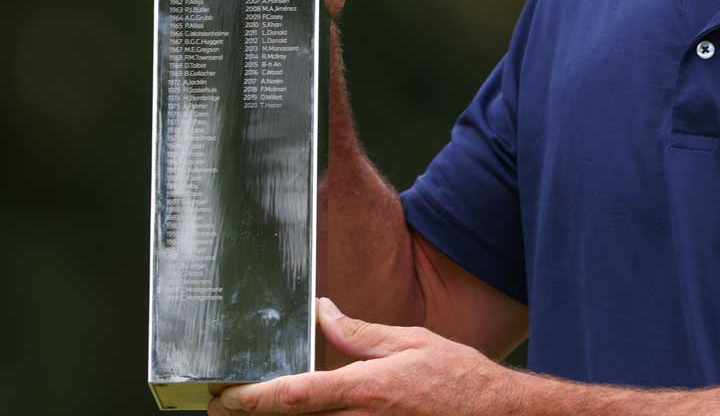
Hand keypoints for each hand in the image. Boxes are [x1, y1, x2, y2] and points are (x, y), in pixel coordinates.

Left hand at [209, 298, 525, 414]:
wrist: (495, 415)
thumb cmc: (458, 380)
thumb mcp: (410, 342)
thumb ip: (359, 334)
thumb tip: (324, 313)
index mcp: (364, 390)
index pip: (294, 396)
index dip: (252, 399)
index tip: (223, 396)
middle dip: (254, 414)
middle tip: (224, 402)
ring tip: (255, 406)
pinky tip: (301, 411)